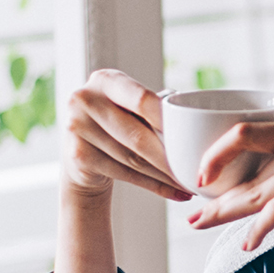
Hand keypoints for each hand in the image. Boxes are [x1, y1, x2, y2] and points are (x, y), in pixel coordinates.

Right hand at [58, 69, 191, 203]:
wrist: (81, 149)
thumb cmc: (117, 123)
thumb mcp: (129, 107)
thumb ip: (154, 108)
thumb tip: (193, 123)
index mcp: (105, 80)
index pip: (142, 99)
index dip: (168, 120)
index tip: (191, 137)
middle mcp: (84, 99)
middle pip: (137, 135)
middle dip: (170, 156)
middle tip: (196, 169)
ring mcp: (76, 128)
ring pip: (134, 159)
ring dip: (166, 175)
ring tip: (190, 183)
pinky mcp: (78, 156)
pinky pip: (125, 174)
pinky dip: (155, 186)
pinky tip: (175, 192)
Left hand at [190, 124, 273, 272]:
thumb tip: (272, 192)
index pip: (247, 131)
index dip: (218, 152)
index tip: (203, 175)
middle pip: (245, 168)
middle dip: (215, 194)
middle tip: (192, 212)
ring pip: (255, 192)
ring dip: (225, 214)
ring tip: (201, 226)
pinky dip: (258, 229)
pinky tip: (248, 243)